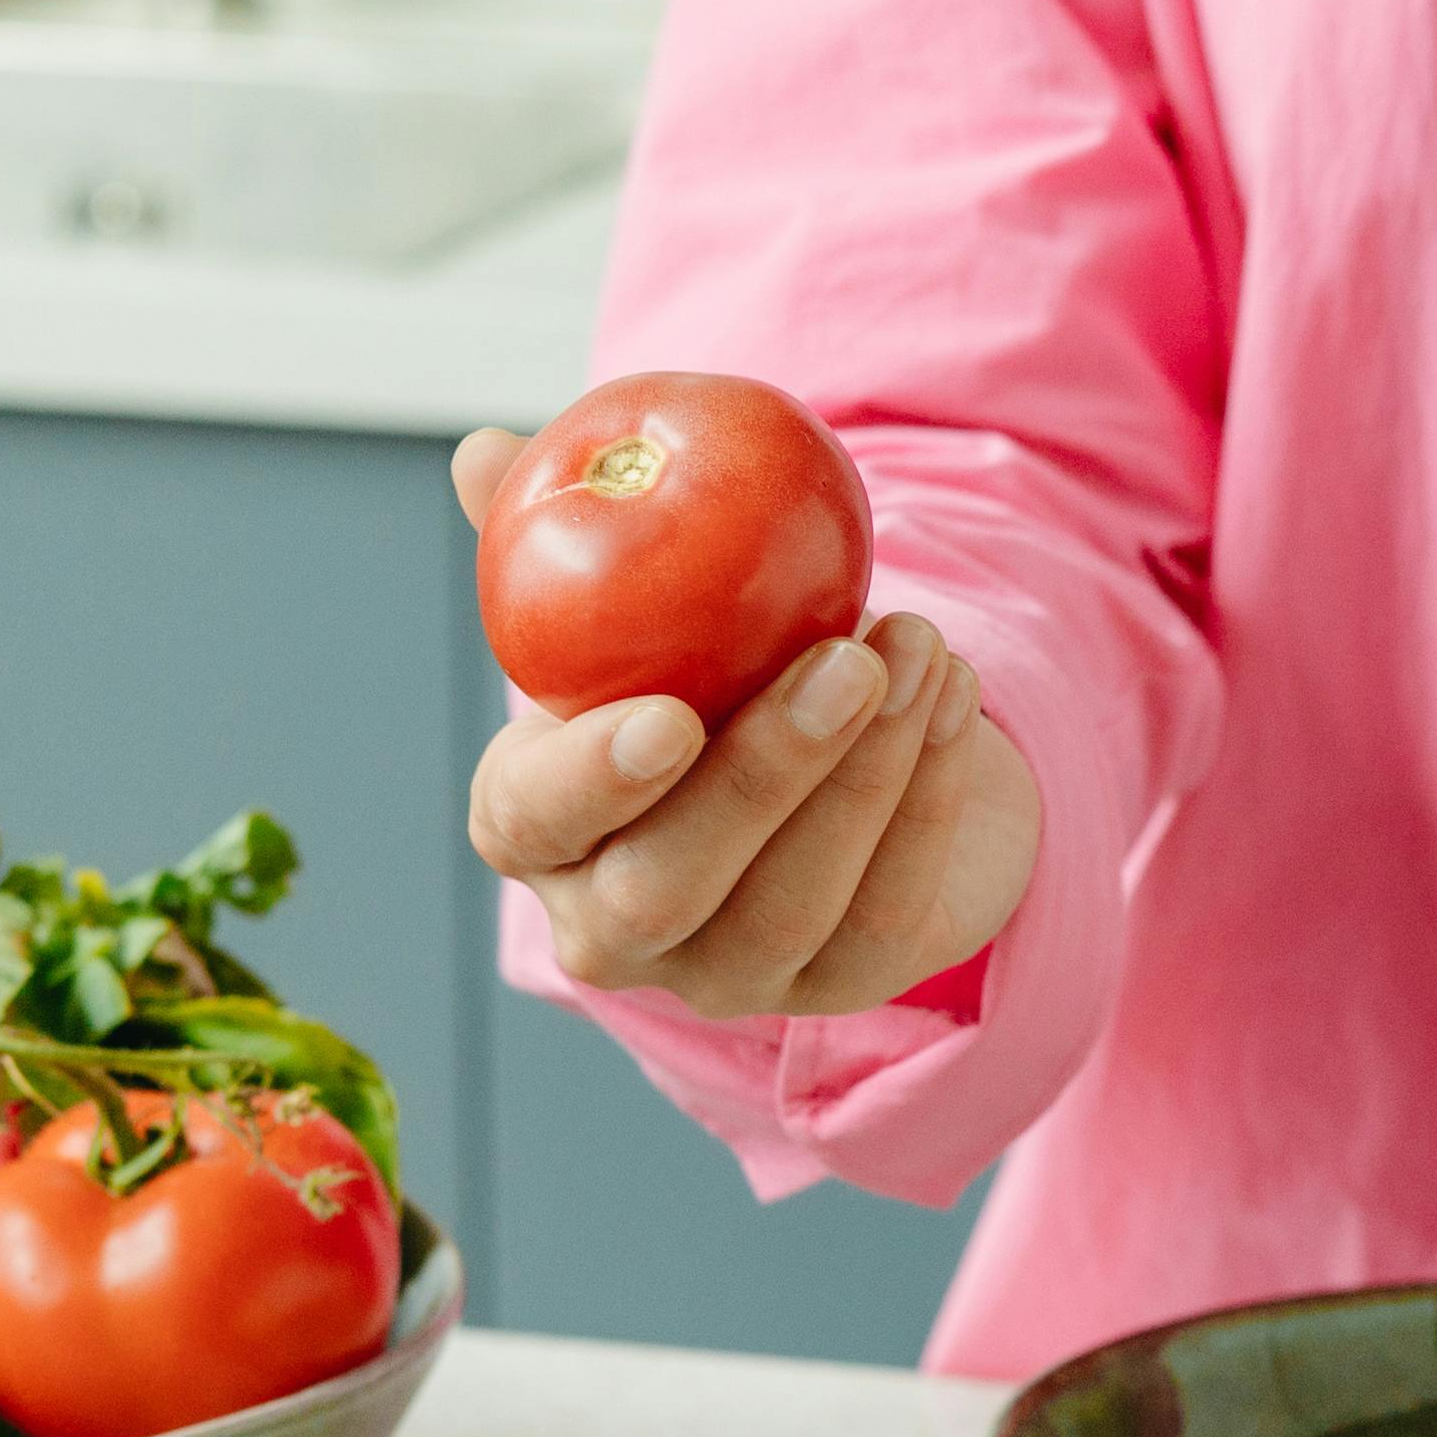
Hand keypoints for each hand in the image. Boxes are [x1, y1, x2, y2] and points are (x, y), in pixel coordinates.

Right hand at [451, 429, 1042, 1022]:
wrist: (839, 747)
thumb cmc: (704, 660)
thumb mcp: (633, 597)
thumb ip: (555, 532)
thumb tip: (483, 453)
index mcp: (533, 825)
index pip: (532, 822)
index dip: (590, 781)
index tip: (668, 713)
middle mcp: (614, 924)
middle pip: (665, 887)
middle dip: (763, 775)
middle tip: (842, 660)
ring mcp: (728, 972)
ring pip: (790, 904)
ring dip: (868, 772)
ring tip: (920, 645)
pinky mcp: (841, 983)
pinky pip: (887, 909)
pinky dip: (928, 797)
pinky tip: (953, 695)